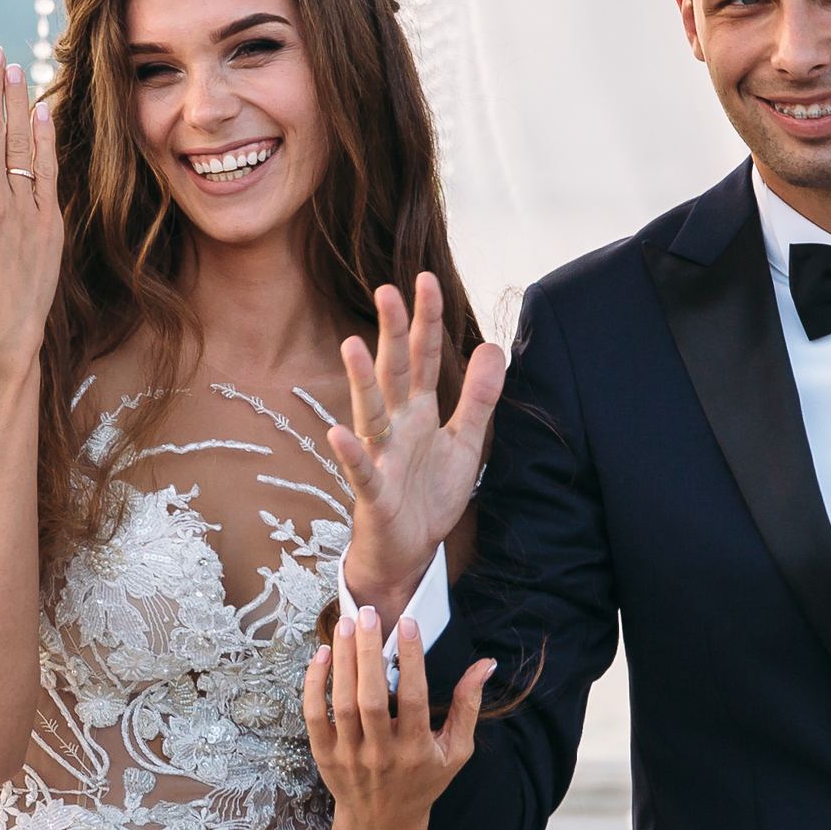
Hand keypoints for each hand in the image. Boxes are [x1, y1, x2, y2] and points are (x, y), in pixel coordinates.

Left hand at [306, 607, 493, 829]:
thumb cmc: (425, 780)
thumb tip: (486, 664)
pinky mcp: (325, 756)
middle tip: (369, 613)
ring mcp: (350, 756)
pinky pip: (314, 716)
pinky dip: (315, 684)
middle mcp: (381, 754)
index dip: (411, 658)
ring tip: (348, 623)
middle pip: (372, 697)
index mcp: (416, 750)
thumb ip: (468, 706)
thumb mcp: (456, 750)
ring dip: (344, 660)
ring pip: (343, 702)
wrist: (384, 823)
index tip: (408, 622)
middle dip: (370, 651)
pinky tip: (323, 655)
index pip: (413, 697)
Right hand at [328, 274, 505, 612]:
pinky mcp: (374, 493)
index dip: (426, 321)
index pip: (424, 358)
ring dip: (361, 381)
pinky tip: (338, 433)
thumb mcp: (466, 443)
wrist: (411, 550)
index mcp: (419, 412)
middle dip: (391, 333)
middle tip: (386, 289)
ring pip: (370, 413)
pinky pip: (361, 471)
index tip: (426, 279)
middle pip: (394, 373)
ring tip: (352, 345)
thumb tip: (492, 346)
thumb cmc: (430, 494)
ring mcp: (382, 457)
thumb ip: (479, 398)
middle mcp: (396, 426)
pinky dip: (351, 453)